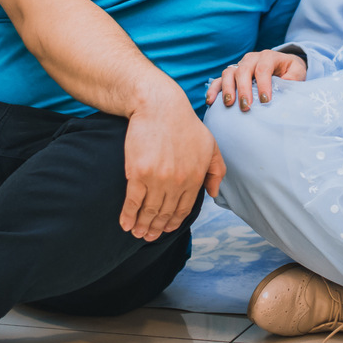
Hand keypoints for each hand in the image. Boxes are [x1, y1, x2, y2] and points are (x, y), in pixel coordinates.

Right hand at [122, 74, 225, 240]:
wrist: (159, 106)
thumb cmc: (184, 123)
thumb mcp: (210, 144)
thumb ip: (217, 170)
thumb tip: (213, 193)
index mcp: (195, 177)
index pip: (184, 208)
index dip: (173, 222)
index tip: (166, 229)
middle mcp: (178, 182)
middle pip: (165, 213)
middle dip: (156, 228)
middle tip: (148, 236)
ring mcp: (158, 179)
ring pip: (149, 211)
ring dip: (142, 226)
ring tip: (136, 233)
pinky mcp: (138, 173)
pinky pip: (133, 202)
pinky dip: (128, 216)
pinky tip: (125, 224)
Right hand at [204, 49, 306, 110]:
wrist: (283, 65)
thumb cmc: (290, 70)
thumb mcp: (297, 71)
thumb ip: (294, 77)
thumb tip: (286, 84)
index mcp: (268, 56)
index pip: (263, 68)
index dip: (263, 84)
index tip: (265, 101)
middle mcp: (252, 58)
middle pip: (243, 70)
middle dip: (243, 88)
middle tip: (245, 106)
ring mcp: (239, 65)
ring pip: (229, 72)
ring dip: (227, 88)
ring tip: (229, 103)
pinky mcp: (232, 74)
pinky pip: (219, 79)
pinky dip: (214, 89)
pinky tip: (210, 101)